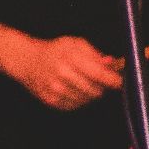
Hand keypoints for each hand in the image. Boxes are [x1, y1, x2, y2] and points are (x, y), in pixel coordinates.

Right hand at [7, 35, 122, 110]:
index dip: (114, 80)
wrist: (26, 61)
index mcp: (69, 58)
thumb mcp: (75, 44)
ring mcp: (56, 90)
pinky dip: (80, 99)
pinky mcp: (52, 102)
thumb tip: (113, 64)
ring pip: (87, 100)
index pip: (98, 74)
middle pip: (95, 90)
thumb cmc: (54, 50)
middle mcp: (62, 75)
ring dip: (91, 93)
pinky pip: (76, 105)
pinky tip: (74, 89)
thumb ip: (95, 54)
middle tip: (101, 80)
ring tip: (84, 82)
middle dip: (103, 87)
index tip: (121, 82)